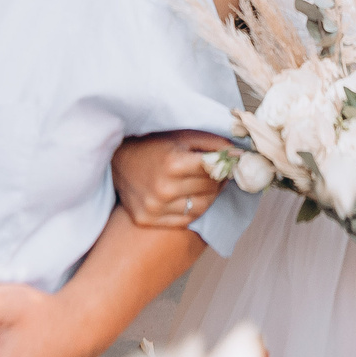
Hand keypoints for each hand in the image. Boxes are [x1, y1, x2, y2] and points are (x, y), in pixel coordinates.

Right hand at [110, 132, 226, 229]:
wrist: (116, 160)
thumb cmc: (152, 144)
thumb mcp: (182, 136)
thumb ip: (212, 143)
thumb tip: (239, 153)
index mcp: (173, 164)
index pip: (215, 170)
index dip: (224, 165)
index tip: (227, 162)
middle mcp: (164, 189)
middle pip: (210, 189)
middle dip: (217, 179)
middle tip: (216, 172)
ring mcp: (154, 207)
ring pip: (201, 207)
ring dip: (209, 195)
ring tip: (203, 184)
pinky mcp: (147, 219)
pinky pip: (185, 220)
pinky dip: (193, 209)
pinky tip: (189, 196)